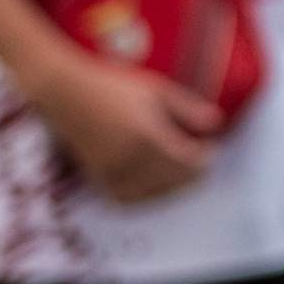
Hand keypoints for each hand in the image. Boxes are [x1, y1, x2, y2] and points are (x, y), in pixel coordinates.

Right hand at [36, 54, 222, 202]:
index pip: (189, 162)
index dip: (206, 157)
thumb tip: (217, 124)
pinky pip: (128, 199)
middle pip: (175, 181)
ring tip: (181, 171)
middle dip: (193, 173)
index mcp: (148, 136)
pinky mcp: (98, 177)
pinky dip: (146, 196)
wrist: (65, 92)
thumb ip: (188, 109)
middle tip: (200, 159)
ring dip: (172, 187)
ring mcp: (112, 171)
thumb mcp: (155, 89)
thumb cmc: (111, 85)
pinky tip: (154, 183)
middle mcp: (130, 159)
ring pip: (153, 194)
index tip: (211, 147)